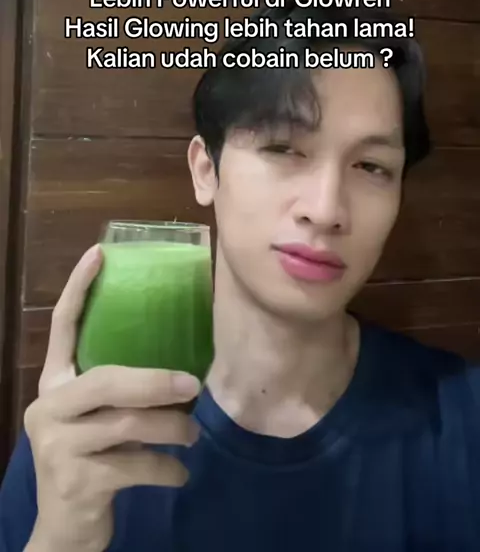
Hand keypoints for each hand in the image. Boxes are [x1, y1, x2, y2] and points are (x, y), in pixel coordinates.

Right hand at [24, 245, 200, 551]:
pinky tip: (180, 474)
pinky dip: (167, 469)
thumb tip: (185, 369)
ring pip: (128, 424)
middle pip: (107, 380)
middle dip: (156, 381)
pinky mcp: (75, 481)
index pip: (62, 328)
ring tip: (193, 436)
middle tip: (194, 385)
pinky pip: (136, 465)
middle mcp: (49, 408)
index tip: (100, 253)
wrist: (66, 531)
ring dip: (171, 430)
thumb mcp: (101, 422)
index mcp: (55, 385)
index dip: (78, 290)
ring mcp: (57, 445)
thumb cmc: (93, 463)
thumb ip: (123, 395)